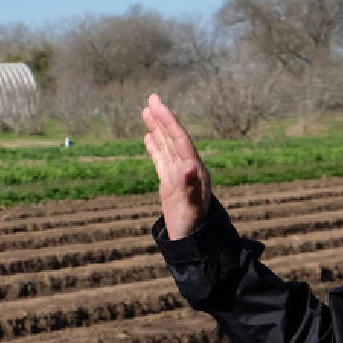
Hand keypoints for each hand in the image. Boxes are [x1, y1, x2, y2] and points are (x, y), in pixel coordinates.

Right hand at [141, 94, 212, 238]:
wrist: (195, 244)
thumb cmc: (194, 227)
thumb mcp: (192, 208)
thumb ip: (190, 187)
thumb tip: (187, 166)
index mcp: (194, 170)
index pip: (180, 139)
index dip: (168, 121)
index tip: (156, 104)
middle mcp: (188, 169)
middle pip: (173, 138)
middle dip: (163, 119)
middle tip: (151, 99)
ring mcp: (178, 176)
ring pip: (166, 146)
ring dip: (158, 129)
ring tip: (147, 111)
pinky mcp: (171, 184)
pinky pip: (161, 160)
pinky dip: (155, 147)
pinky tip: (149, 137)